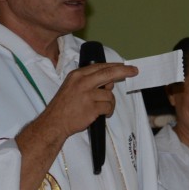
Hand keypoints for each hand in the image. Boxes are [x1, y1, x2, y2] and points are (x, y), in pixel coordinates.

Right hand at [15, 62, 136, 189]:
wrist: (54, 123)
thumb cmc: (64, 107)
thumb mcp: (73, 88)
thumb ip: (91, 83)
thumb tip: (110, 82)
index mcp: (77, 75)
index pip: (100, 67)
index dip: (115, 66)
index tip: (125, 66)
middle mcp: (82, 82)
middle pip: (109, 73)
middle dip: (124, 71)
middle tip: (134, 71)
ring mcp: (87, 95)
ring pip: (110, 95)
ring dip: (109, 103)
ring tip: (99, 109)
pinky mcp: (92, 107)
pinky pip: (108, 107)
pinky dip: (107, 112)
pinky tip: (99, 114)